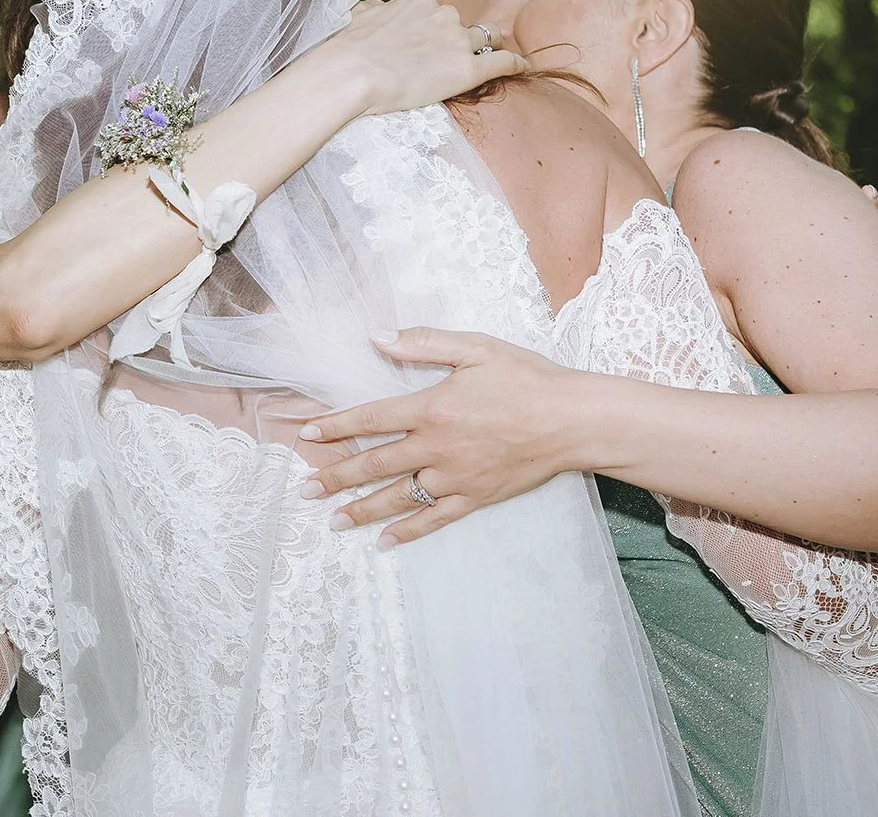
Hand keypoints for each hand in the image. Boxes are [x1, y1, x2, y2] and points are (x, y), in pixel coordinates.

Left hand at [297, 327, 606, 545]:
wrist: (573, 421)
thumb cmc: (527, 378)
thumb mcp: (476, 348)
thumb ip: (424, 343)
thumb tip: (378, 337)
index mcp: (432, 408)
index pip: (371, 419)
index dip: (336, 427)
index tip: (307, 435)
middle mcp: (436, 447)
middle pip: (375, 464)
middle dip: (336, 476)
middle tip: (304, 490)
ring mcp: (455, 477)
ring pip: (399, 497)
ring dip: (362, 509)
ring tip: (332, 519)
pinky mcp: (475, 497)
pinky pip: (434, 519)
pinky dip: (408, 531)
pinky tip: (385, 541)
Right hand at [324, 0, 526, 116]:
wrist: (352, 73)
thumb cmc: (348, 46)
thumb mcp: (360, 15)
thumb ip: (377, 11)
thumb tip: (378, 11)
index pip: (437, 9)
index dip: (433, 27)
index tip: (425, 41)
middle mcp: (444, 14)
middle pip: (461, 24)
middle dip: (455, 38)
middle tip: (441, 59)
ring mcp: (458, 41)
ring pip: (485, 38)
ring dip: (483, 47)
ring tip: (482, 60)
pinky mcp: (469, 69)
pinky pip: (503, 61)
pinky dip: (515, 63)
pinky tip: (524, 66)